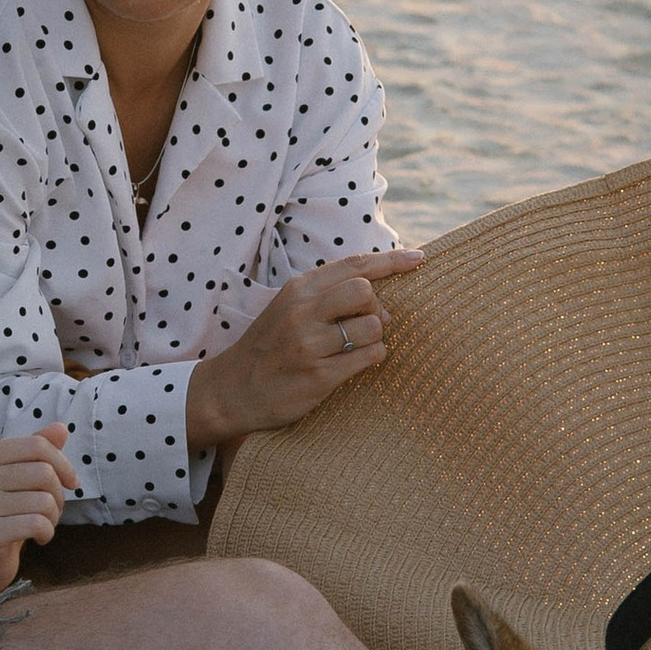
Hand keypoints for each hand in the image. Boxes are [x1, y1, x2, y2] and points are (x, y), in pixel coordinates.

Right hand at [0, 425, 77, 592]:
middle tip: (51, 510)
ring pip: (44, 501)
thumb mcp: (19, 478)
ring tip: (41, 525)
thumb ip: (37, 451)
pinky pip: (37, 524)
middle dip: (58, 495)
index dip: (63, 463)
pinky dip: (47, 533)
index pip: (37, 445)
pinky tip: (38, 538)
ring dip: (53, 517)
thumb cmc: (3, 513)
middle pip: (43, 472)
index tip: (70, 482)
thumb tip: (62, 428)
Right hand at [183, 247, 422, 446]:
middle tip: (367, 323)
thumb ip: (326, 293)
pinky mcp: (319, 376)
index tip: (419, 259)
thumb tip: (380, 291)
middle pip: (365, 291)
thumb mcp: (288, 308)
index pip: (353, 265)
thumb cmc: (269, 347)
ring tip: (357, 346)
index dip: (391, 260)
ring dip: (375, 336)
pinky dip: (373, 357)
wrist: (231, 390)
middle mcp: (302, 312)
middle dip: (376, 307)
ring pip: (372, 327)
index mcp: (297, 289)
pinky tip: (357, 362)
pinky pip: (369, 357)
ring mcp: (309, 345)